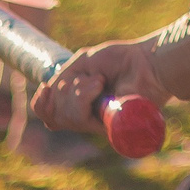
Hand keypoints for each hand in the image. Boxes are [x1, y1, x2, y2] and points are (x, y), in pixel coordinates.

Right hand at [32, 40, 165, 133]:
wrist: (148, 60)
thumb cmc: (121, 60)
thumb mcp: (83, 64)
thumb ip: (62, 78)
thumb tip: (47, 93)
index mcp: (78, 103)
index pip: (47, 115)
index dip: (41, 104)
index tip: (48, 86)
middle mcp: (86, 117)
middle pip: (55, 116)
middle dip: (66, 91)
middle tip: (93, 78)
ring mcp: (98, 125)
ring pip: (67, 117)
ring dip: (78, 91)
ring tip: (100, 81)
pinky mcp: (109, 129)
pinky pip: (81, 119)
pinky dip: (84, 98)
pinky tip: (98, 86)